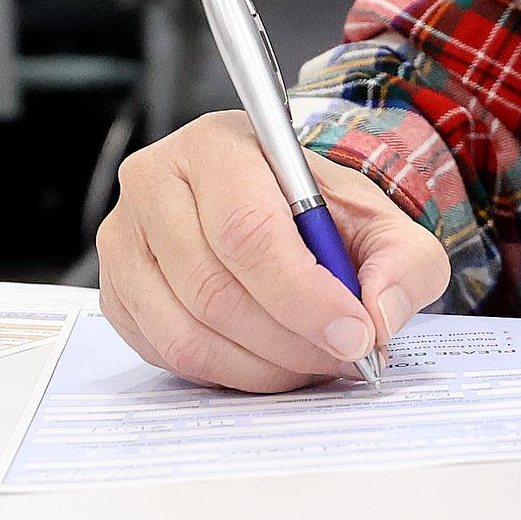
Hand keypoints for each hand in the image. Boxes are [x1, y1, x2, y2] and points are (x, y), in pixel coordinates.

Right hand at [97, 111, 450, 391]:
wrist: (279, 213)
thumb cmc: (320, 212)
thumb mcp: (383, 222)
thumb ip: (404, 262)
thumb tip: (380, 316)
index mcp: (219, 145)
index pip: (247, 230)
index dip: (303, 295)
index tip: (353, 333)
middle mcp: (156, 182)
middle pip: (214, 287)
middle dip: (289, 339)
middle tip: (341, 357)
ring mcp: (124, 240)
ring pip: (186, 331)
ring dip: (260, 366)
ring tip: (311, 362)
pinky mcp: (116, 292)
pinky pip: (166, 354)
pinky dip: (227, 374)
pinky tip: (269, 361)